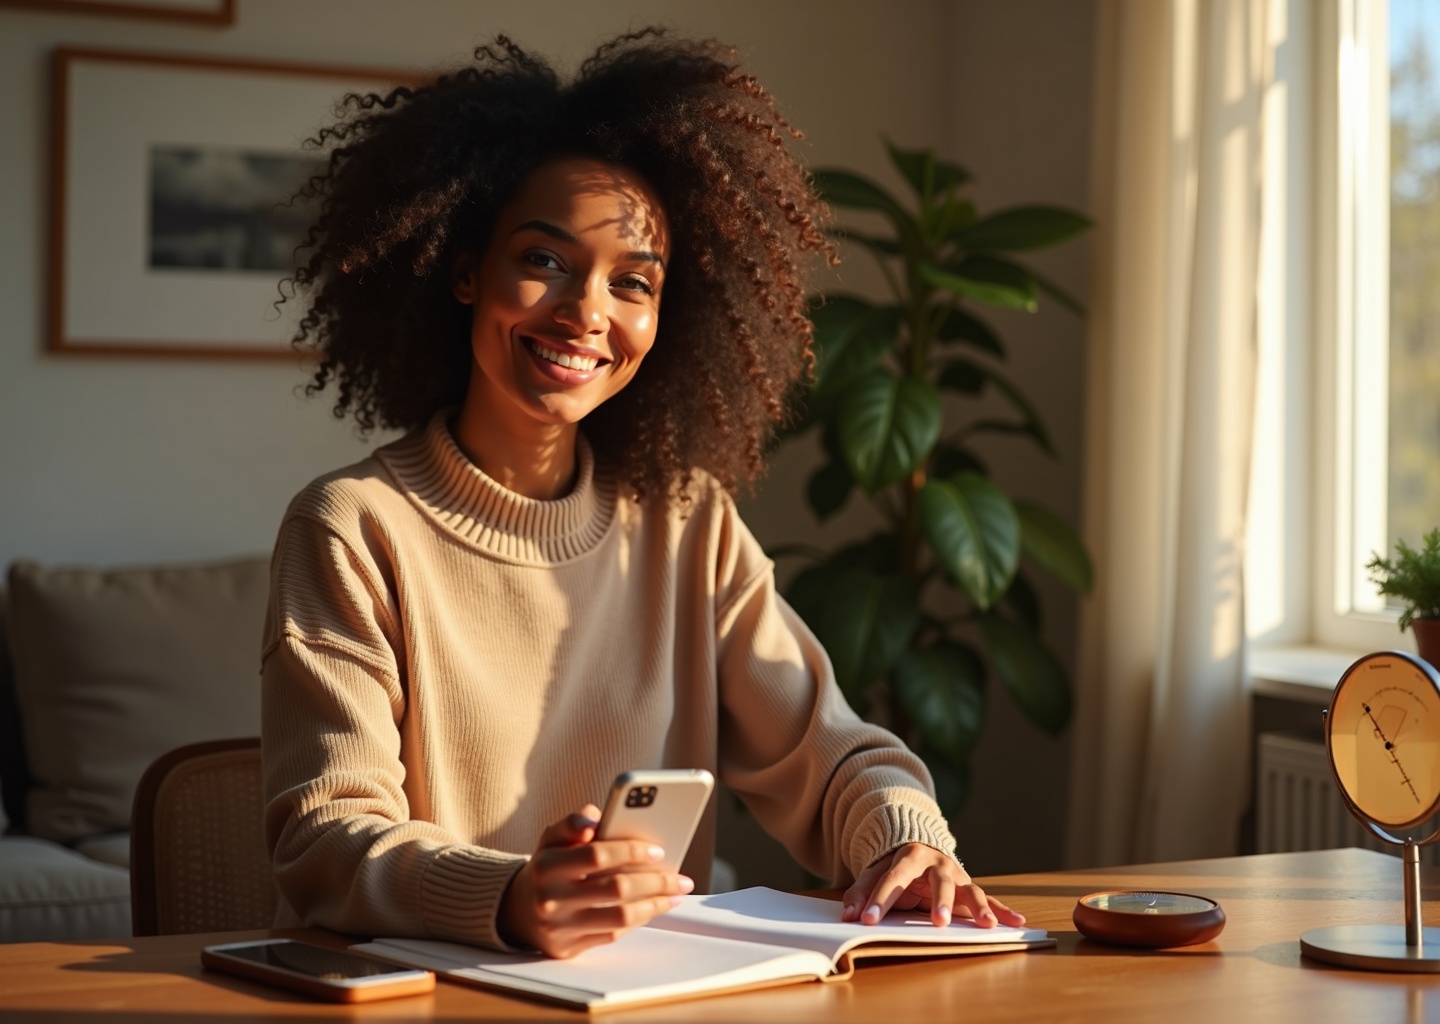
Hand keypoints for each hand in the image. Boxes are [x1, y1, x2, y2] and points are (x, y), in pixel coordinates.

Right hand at [497, 804, 693, 957]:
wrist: (517, 911)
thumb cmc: (547, 868)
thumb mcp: (552, 839)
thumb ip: (572, 823)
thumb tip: (594, 815)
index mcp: (547, 865)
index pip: (597, 854)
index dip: (631, 851)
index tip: (659, 851)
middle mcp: (551, 898)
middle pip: (615, 888)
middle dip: (655, 882)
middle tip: (681, 878)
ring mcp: (559, 927)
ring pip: (619, 916)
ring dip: (654, 905)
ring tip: (675, 895)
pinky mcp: (568, 948)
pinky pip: (612, 934)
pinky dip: (638, 920)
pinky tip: (653, 908)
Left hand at [840, 843, 1024, 928]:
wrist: (919, 846)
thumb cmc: (894, 867)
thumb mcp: (873, 873)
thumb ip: (860, 892)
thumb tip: (849, 915)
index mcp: (909, 856)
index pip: (893, 879)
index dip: (879, 900)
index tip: (867, 920)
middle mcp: (937, 863)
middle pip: (939, 882)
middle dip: (940, 902)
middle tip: (938, 922)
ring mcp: (957, 875)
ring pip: (970, 890)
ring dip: (980, 908)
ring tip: (987, 925)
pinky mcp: (969, 887)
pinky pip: (989, 899)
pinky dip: (1003, 911)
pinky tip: (1018, 922)